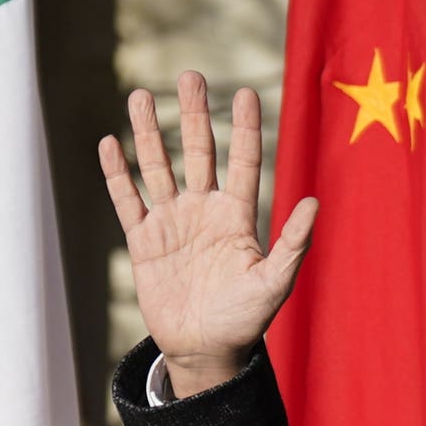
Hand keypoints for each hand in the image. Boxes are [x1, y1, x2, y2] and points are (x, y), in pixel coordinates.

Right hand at [98, 72, 316, 397]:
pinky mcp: (143, 240)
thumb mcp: (274, 282)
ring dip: (150, 132)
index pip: (243, 161)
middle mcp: (204, 211)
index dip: (244, 128)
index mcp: (238, 217)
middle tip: (190, 75)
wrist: (206, 350)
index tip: (246, 91)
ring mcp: (171, 222)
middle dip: (195, 114)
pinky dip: (118, 173)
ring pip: (158, 166)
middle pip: (199, 151)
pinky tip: (110, 143)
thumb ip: (294, 243)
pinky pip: (127, 199)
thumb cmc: (245, 320)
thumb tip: (315, 202)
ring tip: (142, 95)